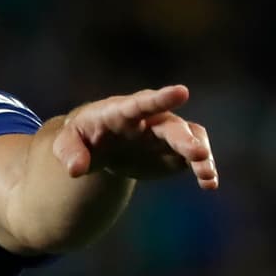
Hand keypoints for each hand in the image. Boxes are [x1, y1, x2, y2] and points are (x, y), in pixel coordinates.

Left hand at [51, 85, 217, 189]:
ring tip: (207, 175)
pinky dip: (203, 168)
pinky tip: (209, 183)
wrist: (99, 144)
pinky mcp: (173, 153)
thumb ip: (69, 152)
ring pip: (189, 137)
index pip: (140, 103)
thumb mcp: (67, 142)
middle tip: (198, 153)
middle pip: (170, 125)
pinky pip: (194, 157)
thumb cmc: (82, 136)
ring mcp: (163, 135)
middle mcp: (148, 119)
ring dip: (200, 153)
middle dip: (184, 138)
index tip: (182, 91)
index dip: (161, 98)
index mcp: (120, 112)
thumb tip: (75, 169)